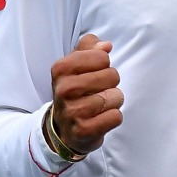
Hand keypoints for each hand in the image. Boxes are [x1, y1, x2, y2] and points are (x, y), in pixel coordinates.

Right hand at [48, 34, 123, 155]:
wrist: (63, 128)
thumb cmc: (75, 89)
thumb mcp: (76, 62)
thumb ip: (90, 46)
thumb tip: (106, 46)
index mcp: (61, 68)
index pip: (102, 57)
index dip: (104, 65)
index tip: (93, 73)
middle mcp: (63, 89)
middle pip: (112, 76)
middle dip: (112, 83)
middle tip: (100, 90)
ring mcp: (72, 112)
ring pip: (115, 97)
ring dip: (114, 101)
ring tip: (102, 105)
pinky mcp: (83, 131)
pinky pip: (115, 117)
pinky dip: (114, 117)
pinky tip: (102, 117)